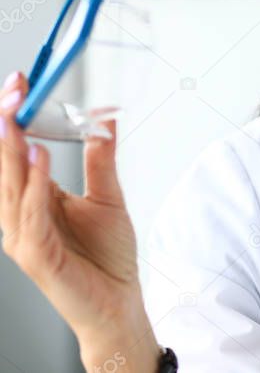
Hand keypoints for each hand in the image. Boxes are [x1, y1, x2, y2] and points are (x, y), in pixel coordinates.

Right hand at [0, 72, 159, 369]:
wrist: (119, 304)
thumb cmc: (107, 259)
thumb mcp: (108, 198)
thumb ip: (101, 160)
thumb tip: (104, 121)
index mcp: (34, 200)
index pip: (17, 153)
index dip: (14, 119)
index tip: (20, 83)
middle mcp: (21, 217)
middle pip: (6, 165)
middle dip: (6, 125)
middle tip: (14, 90)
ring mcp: (24, 237)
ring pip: (11, 187)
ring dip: (13, 151)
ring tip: (16, 117)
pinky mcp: (37, 257)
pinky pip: (31, 216)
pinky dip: (33, 186)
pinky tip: (40, 159)